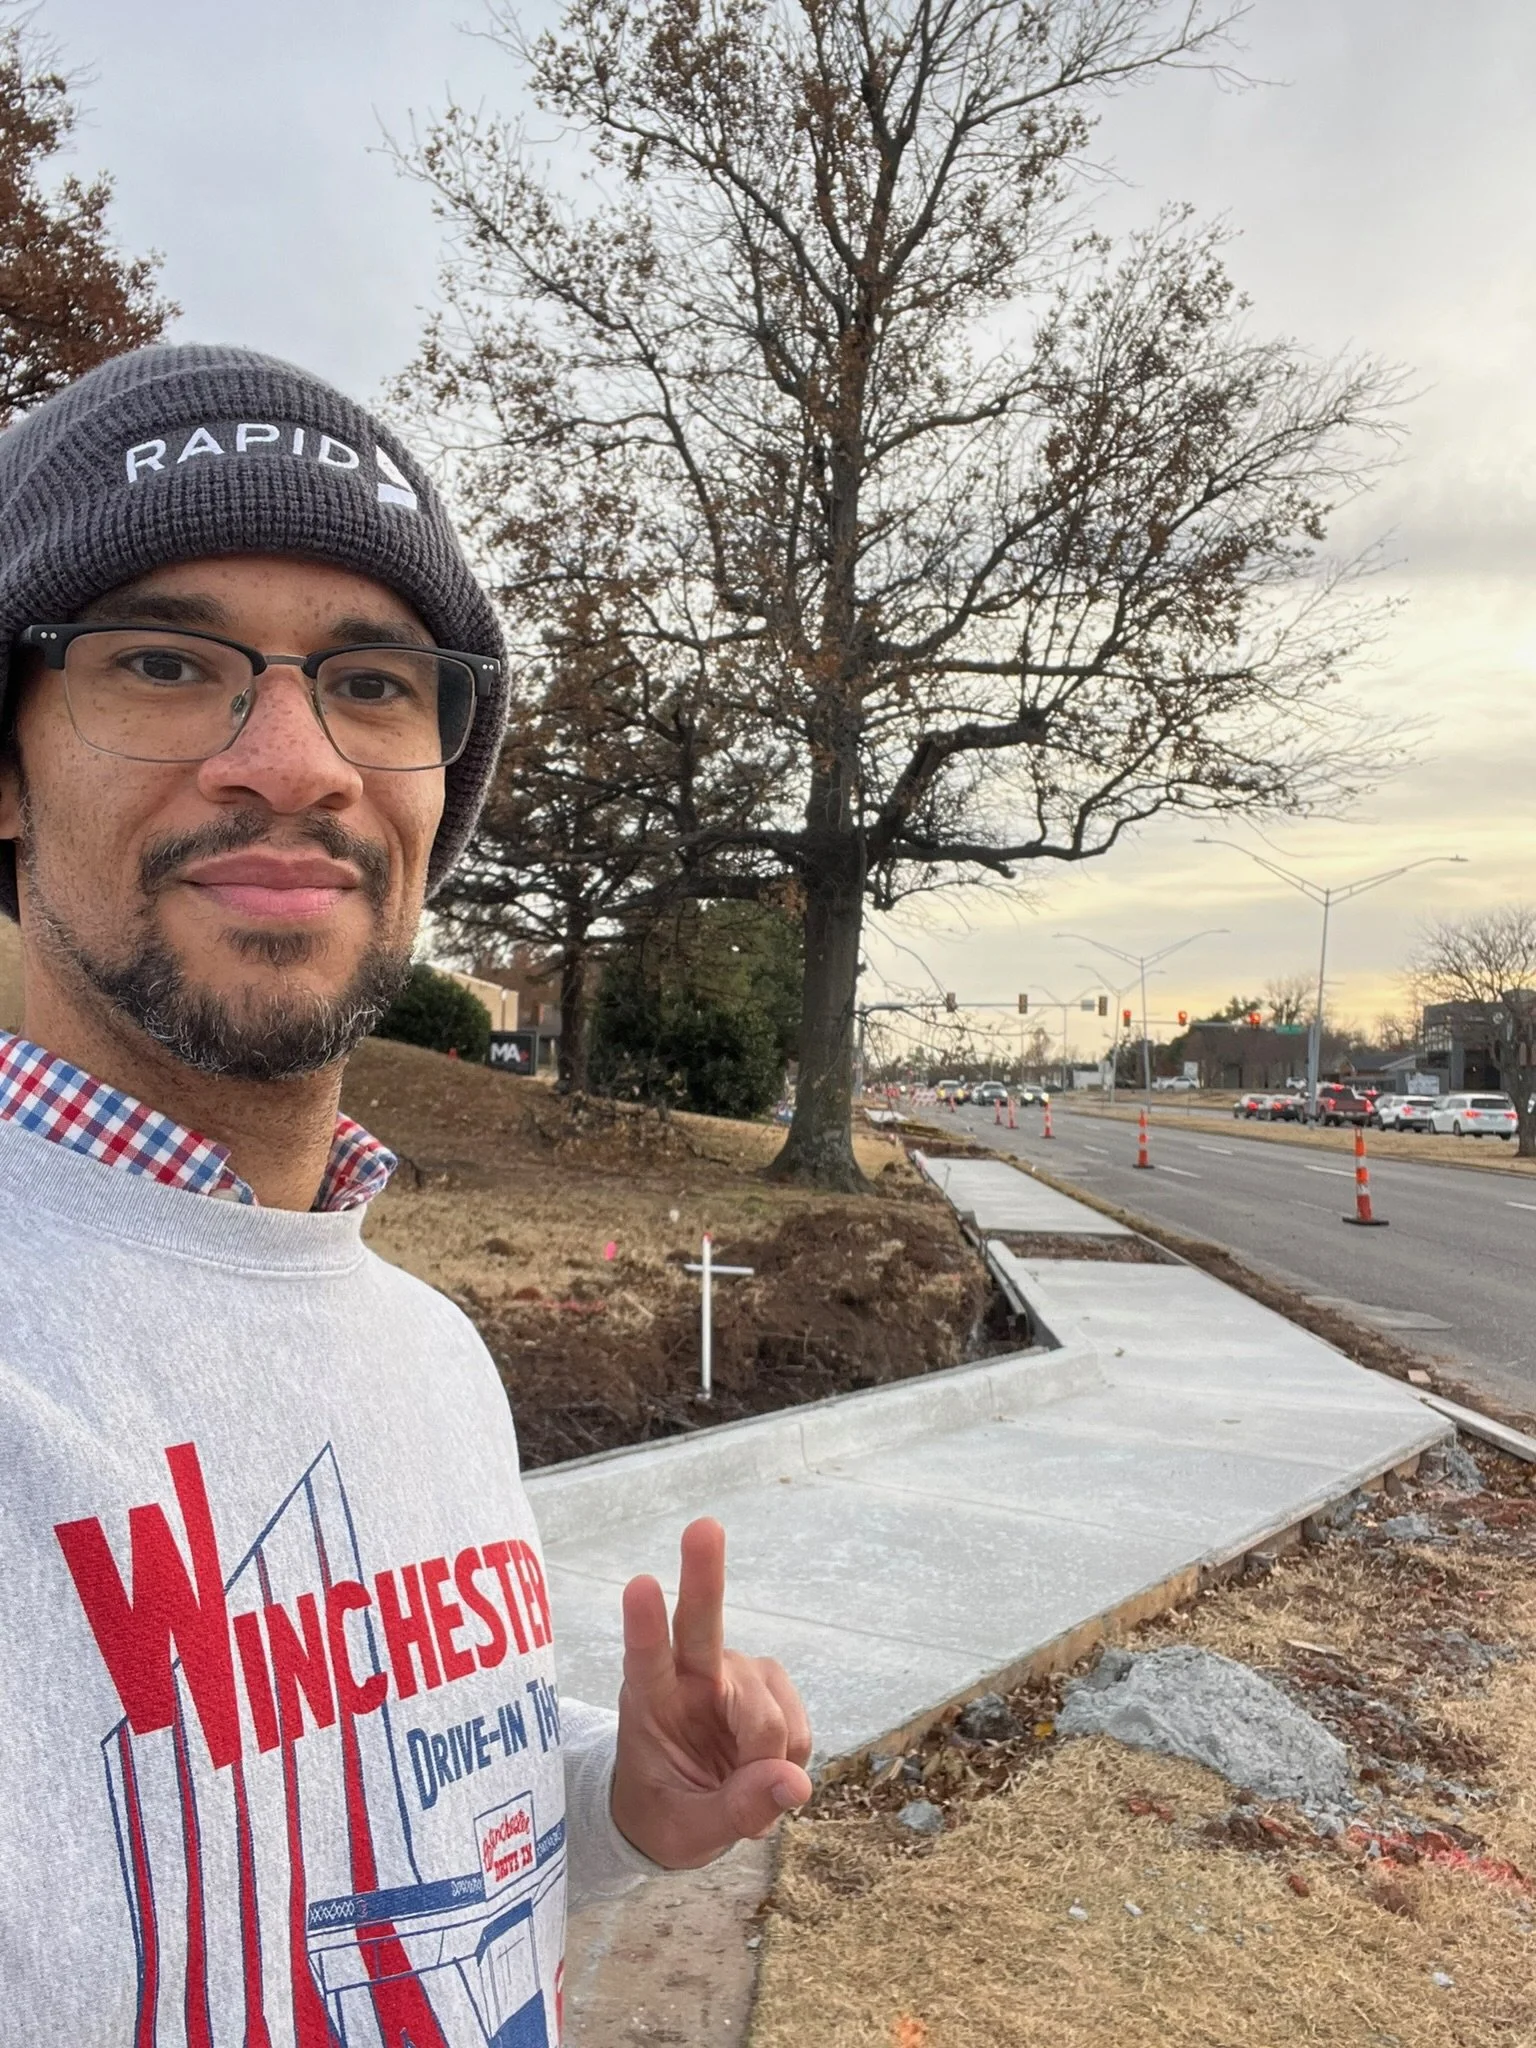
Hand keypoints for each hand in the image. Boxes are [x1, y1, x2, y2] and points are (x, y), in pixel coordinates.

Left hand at [610, 1517, 812, 1868]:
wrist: (678, 1809)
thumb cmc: (665, 1812)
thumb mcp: (687, 1834)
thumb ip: (734, 1810)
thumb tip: (793, 1784)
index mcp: (647, 1702)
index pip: (644, 1659)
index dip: (645, 1625)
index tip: (639, 1585)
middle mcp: (689, 1674)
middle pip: (700, 1622)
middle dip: (704, 1573)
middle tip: (704, 1526)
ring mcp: (731, 1673)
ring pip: (767, 1709)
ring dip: (766, 1757)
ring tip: (741, 1786)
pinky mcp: (767, 1681)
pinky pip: (798, 1724)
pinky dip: (789, 1756)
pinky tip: (765, 1768)